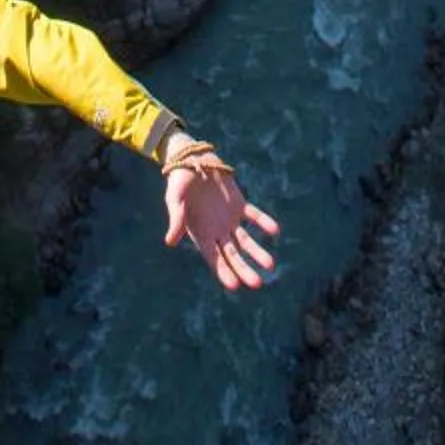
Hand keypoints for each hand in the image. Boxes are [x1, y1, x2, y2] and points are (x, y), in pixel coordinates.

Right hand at [164, 158, 279, 291]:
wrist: (191, 159)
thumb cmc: (179, 182)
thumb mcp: (175, 199)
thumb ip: (176, 220)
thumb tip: (169, 242)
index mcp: (200, 234)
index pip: (214, 259)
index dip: (224, 272)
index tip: (235, 286)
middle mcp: (217, 231)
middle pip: (232, 255)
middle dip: (244, 269)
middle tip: (257, 284)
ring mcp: (229, 219)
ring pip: (245, 240)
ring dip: (257, 252)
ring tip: (270, 265)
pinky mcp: (239, 204)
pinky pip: (254, 215)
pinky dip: (264, 222)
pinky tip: (275, 231)